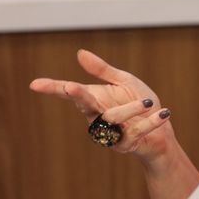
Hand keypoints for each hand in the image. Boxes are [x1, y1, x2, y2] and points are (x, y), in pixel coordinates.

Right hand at [29, 49, 174, 163]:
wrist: (161, 131)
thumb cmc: (141, 104)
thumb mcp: (124, 82)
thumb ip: (103, 70)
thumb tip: (79, 53)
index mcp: (95, 99)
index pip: (71, 92)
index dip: (53, 88)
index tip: (35, 84)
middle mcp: (97, 116)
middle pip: (84, 105)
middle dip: (78, 96)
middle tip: (71, 87)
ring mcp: (109, 132)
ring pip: (112, 118)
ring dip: (132, 108)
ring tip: (147, 102)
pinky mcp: (124, 144)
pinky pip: (136, 131)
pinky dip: (151, 121)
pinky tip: (163, 113)